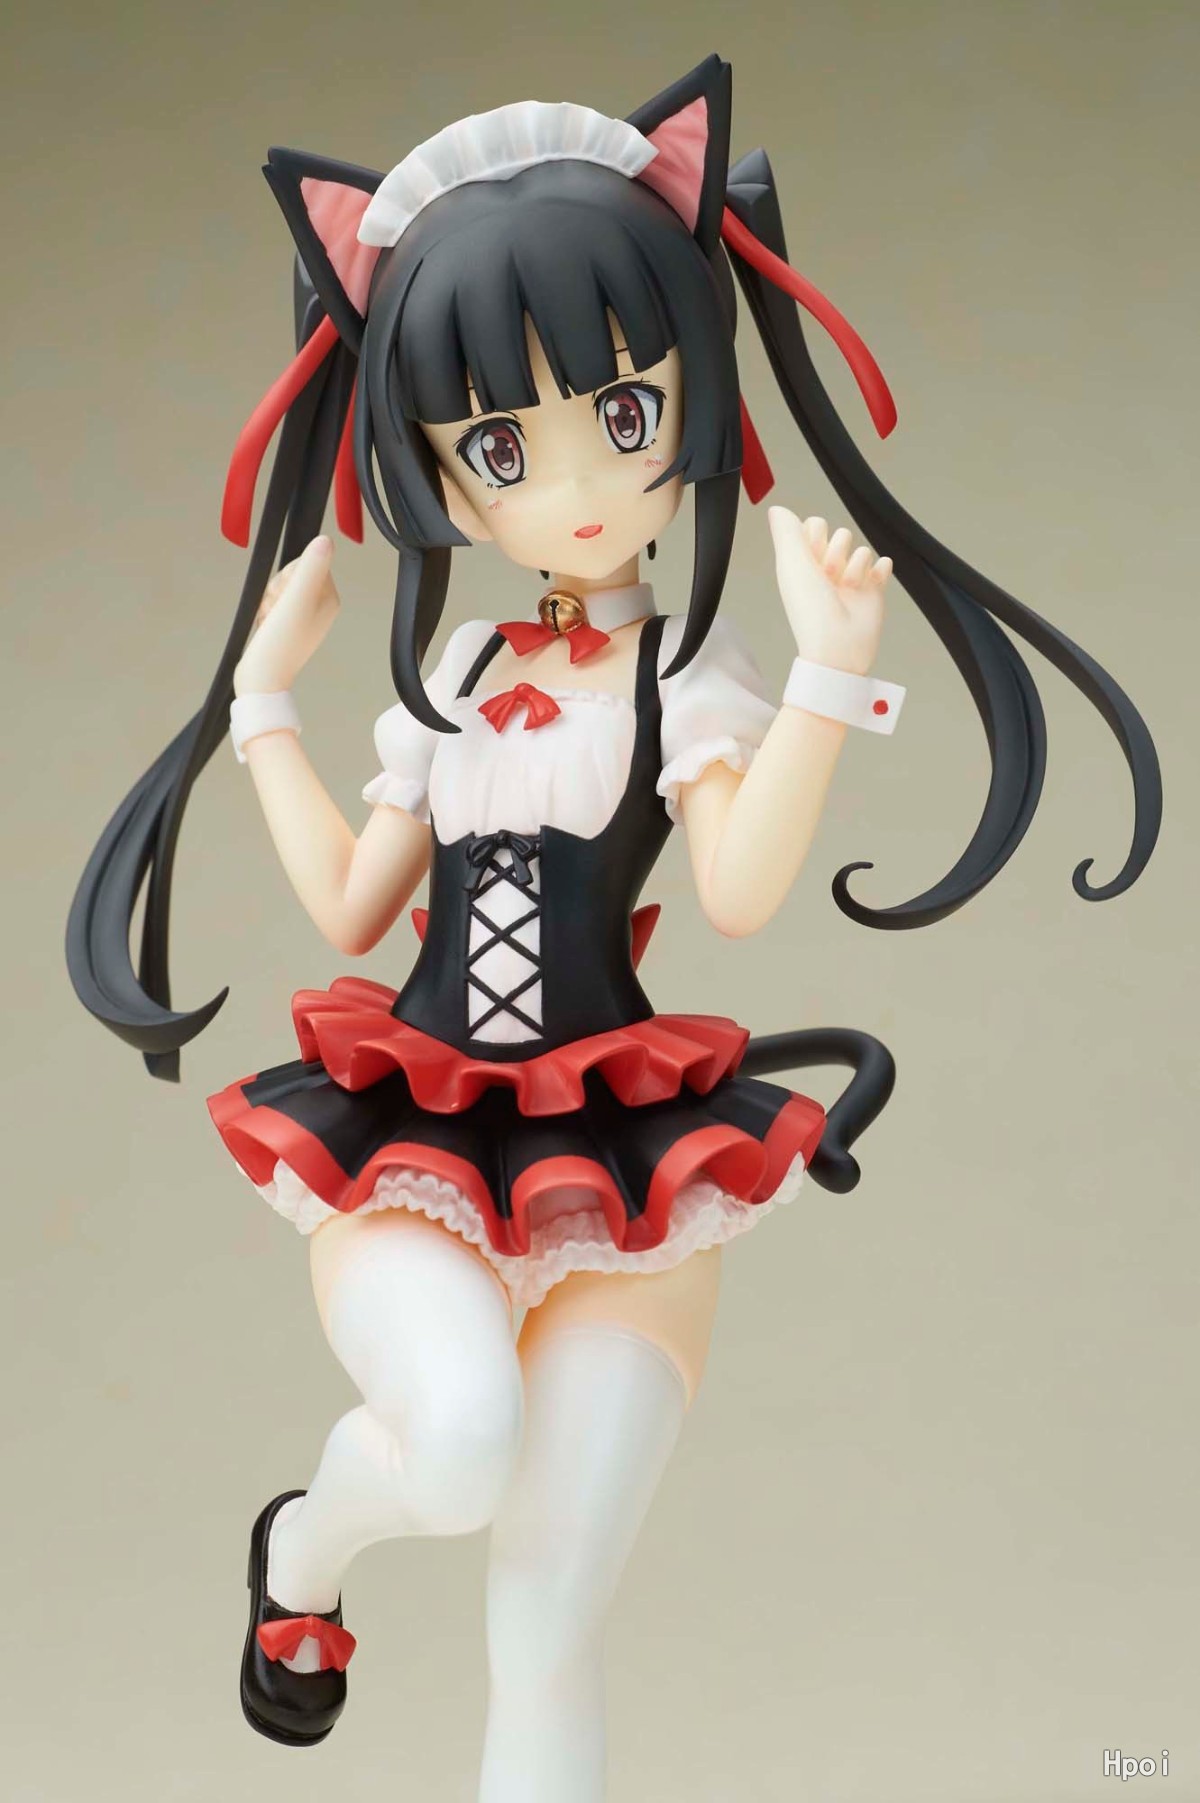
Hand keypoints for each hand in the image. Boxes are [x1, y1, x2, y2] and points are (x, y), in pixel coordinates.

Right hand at [233, 535, 340, 696]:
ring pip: (279, 588)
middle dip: (277, 590)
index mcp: (329, 599)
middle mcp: (320, 606)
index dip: (288, 576)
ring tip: (270, 622)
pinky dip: (264, 612)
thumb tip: (326, 540)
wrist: (261, 679)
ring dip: (268, 601)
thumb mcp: (296, 601)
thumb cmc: (279, 645)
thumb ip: (310, 568)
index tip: (286, 598)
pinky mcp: (287, 624)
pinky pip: (271, 603)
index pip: (307, 562)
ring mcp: (303, 616)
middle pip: (291, 574)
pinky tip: (266, 627)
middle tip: (276, 612)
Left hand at [768, 507, 891, 676]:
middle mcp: (826, 570)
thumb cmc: (811, 609)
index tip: (811, 554)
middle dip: (837, 550)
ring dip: (856, 565)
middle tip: (829, 575)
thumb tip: (777, 508)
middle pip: (841, 534)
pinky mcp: (872, 590)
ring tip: (847, 587)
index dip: (816, 533)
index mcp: (804, 564)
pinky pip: (882, 563)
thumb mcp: (791, 564)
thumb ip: (786, 533)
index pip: (815, 525)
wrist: (838, 646)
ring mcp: (850, 580)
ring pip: (862, 548)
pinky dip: (879, 570)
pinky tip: (871, 581)